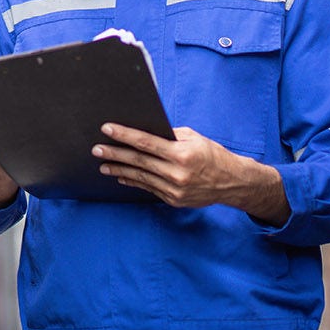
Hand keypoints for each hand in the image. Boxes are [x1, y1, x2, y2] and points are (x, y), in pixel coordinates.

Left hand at [93, 123, 289, 223]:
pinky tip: (122, 176)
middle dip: (115, 154)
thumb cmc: (212, 155)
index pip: (146, 142)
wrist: (233, 183)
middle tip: (96, 149)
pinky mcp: (174, 200)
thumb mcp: (195, 138)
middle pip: (139, 161)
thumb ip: (170, 136)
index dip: (124, 135)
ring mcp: (175, 189)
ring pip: (140, 177)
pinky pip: (148, 188)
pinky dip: (134, 181)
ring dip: (119, 170)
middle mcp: (177, 173)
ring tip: (104, 164)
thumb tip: (144, 131)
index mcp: (182, 154)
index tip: (107, 129)